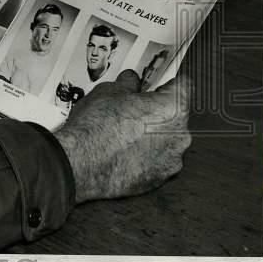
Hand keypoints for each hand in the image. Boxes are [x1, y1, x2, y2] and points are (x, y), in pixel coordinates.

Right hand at [53, 70, 191, 202]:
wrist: (80, 163)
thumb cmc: (96, 129)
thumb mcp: (108, 91)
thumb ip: (127, 84)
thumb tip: (130, 82)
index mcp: (172, 109)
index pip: (182, 86)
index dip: (166, 82)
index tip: (158, 83)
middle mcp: (179, 137)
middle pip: (173, 116)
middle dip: (155, 111)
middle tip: (131, 107)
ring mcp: (170, 161)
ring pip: (164, 141)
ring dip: (150, 135)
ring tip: (121, 132)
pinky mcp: (158, 180)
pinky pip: (155, 161)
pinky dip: (142, 155)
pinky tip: (120, 150)